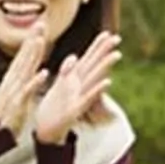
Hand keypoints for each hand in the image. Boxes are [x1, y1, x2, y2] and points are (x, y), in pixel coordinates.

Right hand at [0, 29, 49, 134]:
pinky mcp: (18, 103)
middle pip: (23, 57)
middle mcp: (12, 81)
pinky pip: (28, 90)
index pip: (23, 55)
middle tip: (40, 24)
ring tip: (40, 40)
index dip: (31, 40)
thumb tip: (32, 67)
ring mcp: (14, 91)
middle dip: (32, 40)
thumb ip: (23, 79)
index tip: (39, 25)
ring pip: (25, 69)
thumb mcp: (15, 92)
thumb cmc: (8, 114)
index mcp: (13, 78)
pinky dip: (35, 81)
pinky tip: (44, 72)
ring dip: (33, 55)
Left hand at [32, 31, 119, 145]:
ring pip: (93, 78)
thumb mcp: (59, 86)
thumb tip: (74, 56)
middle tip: (118, 38)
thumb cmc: (54, 108)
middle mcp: (79, 87)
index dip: (96, 47)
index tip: (107, 33)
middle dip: (104, 51)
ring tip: (117, 54)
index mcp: (73, 80)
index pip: (87, 59)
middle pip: (93, 65)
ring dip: (105, 66)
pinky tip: (108, 81)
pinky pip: (88, 98)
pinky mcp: (75, 110)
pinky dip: (97, 90)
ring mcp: (79, 97)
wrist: (46, 131)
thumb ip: (67, 71)